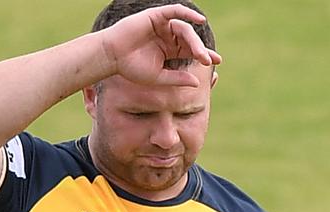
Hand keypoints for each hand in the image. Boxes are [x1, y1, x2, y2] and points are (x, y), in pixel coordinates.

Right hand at [99, 4, 221, 86]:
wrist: (112, 57)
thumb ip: (177, 78)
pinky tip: (199, 21)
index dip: (204, 55)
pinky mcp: (155, 16)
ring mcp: (162, 25)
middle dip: (200, 50)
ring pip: (184, 29)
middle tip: (208, 60)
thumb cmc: (131, 68)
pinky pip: (174, 11)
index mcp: (170, 50)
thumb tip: (197, 83)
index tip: (217, 62)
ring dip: (194, 40)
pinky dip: (187, 13)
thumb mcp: (159, 77)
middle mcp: (168, 37)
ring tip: (200, 53)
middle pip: (190, 41)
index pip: (191, 51)